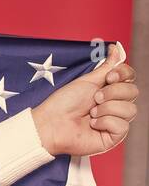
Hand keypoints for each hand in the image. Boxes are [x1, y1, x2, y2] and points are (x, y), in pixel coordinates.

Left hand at [32, 42, 137, 156]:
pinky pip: (123, 126)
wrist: (50, 123)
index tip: (109, 77)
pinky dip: (105, 122)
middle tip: (94, 98)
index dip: (124, 74)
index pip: (131, 78)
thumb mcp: (87, 80)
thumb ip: (106, 66)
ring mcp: (114, 121)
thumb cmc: (63, 103)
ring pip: (130, 110)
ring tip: (90, 113)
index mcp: (109, 90)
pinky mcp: (112, 137)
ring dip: (107, 108)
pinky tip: (92, 124)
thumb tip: (116, 48)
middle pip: (133, 92)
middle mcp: (115, 105)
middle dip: (113, 92)